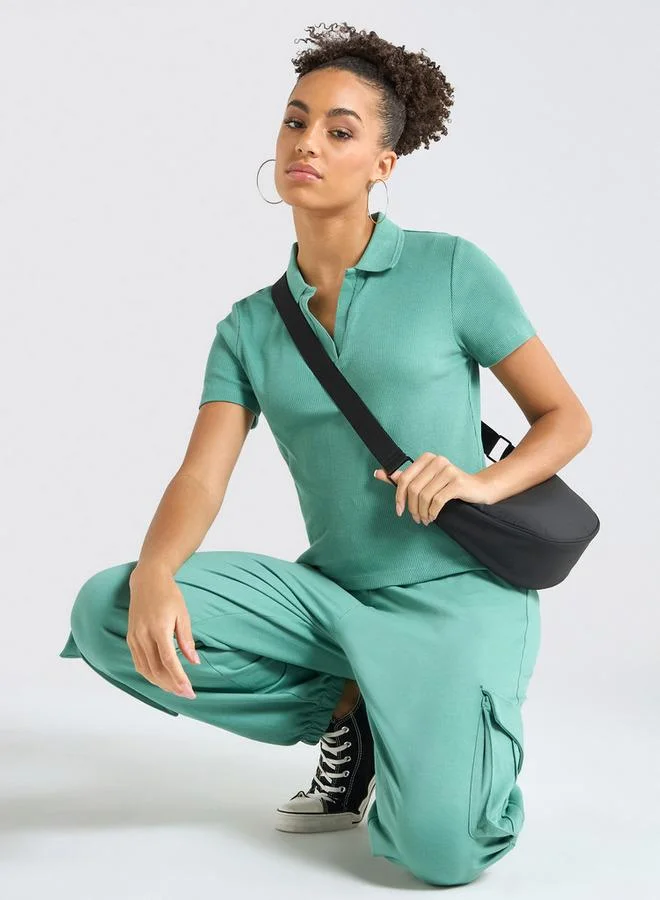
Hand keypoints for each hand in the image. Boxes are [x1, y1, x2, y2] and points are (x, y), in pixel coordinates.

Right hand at [127, 566, 200, 698]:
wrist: (147, 581)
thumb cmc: (168, 595)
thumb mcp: (183, 614)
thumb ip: (187, 639)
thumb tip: (194, 662)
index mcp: (159, 628)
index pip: (169, 661)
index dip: (179, 679)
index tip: (189, 691)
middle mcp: (143, 636)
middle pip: (156, 670)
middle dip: (172, 686)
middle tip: (186, 694)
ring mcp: (134, 638)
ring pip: (145, 670)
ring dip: (160, 683)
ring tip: (176, 690)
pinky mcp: (130, 639)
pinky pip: (138, 663)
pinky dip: (149, 674)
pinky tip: (161, 678)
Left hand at [373, 452, 493, 524]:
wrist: (479, 488)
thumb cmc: (450, 486)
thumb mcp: (426, 481)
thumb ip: (404, 478)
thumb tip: (378, 473)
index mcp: (426, 458)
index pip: (404, 478)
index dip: (399, 496)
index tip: (399, 510)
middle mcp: (437, 461)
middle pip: (413, 489)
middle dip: (412, 508)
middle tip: (415, 518)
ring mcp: (448, 470)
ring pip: (425, 496)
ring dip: (422, 512)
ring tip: (425, 519)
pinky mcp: (458, 482)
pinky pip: (438, 501)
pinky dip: (432, 512)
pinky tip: (433, 517)